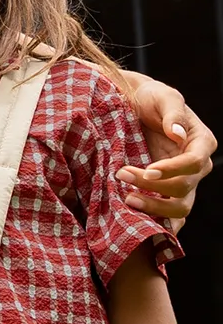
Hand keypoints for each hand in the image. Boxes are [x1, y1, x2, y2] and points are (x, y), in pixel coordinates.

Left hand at [119, 73, 214, 222]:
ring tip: (126, 200)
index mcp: (201, 143)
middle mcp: (196, 166)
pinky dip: (157, 223)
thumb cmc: (150, 98)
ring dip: (154, 207)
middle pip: (184, 188)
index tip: (148, 170)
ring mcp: (182, 181)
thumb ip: (172, 113)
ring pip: (178, 207)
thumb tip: (178, 134)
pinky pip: (168, 215)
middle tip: (122, 176)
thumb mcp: (162, 96)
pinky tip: (140, 226)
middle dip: (155, 188)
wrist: (132, 105)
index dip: (173, 170)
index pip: (194, 163)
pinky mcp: (165, 191)